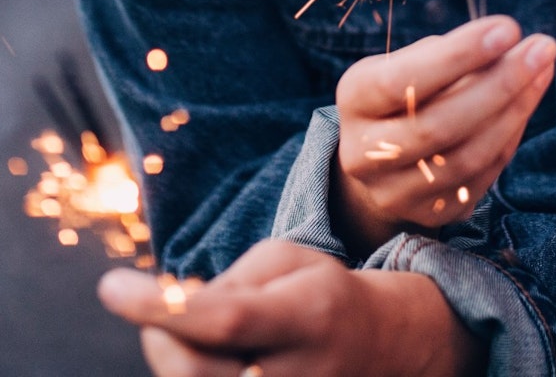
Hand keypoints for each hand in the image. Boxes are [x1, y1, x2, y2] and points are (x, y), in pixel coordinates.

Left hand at [98, 239, 483, 376]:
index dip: (161, 306)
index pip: (222, 318)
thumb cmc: (321, 292)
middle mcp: (295, 375)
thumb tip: (171, 308)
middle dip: (157, 331)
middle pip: (193, 369)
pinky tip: (199, 353)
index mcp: (306, 315)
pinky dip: (187, 372)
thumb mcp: (286, 260)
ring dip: (169, 357)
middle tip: (162, 303)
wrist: (376, 348)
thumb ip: (230, 280)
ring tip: (187, 328)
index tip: (110, 285)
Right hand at [334, 14, 555, 251]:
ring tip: (543, 68)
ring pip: (465, 157)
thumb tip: (509, 43)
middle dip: (500, 83)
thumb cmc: (403, 91)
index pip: (403, 80)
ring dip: (515, 109)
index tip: (508, 28)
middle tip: (542, 47)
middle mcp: (364, 153)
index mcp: (354, 99)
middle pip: (438, 125)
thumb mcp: (407, 62)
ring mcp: (396, 191)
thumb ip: (449, 53)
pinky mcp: (430, 214)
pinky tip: (529, 99)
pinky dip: (511, 134)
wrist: (379, 156)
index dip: (459, 55)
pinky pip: (481, 176)